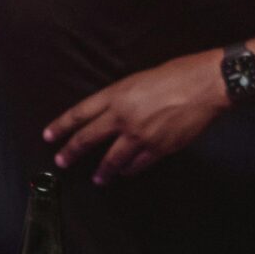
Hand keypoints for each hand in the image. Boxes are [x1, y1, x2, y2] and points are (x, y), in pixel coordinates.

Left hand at [45, 51, 225, 183]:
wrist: (205, 85)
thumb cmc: (177, 74)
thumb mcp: (139, 79)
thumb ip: (122, 97)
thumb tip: (111, 113)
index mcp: (116, 95)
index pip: (79, 113)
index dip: (61, 126)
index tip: (49, 136)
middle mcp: (123, 116)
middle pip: (88, 139)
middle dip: (71, 152)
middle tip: (61, 162)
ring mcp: (140, 135)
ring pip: (112, 159)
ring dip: (103, 171)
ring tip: (98, 179)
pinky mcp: (158, 148)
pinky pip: (138, 165)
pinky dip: (130, 170)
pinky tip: (126, 172)